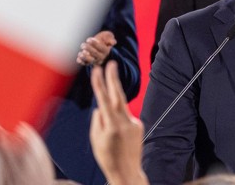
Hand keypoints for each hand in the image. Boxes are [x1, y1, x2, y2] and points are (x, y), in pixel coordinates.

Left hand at [77, 30, 115, 65]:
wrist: (99, 47)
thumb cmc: (103, 40)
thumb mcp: (108, 37)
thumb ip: (110, 38)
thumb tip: (114, 42)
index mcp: (106, 50)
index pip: (101, 48)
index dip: (95, 44)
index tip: (89, 39)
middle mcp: (101, 57)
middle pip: (95, 54)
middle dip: (89, 49)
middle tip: (83, 45)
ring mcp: (95, 60)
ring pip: (90, 61)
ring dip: (85, 57)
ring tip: (80, 53)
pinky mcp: (88, 63)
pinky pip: (85, 64)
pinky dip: (81, 62)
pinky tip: (78, 58)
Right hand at [90, 61, 147, 184]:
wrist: (127, 172)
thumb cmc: (107, 157)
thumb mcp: (95, 139)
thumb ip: (97, 120)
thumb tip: (100, 106)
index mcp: (111, 126)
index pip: (104, 100)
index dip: (100, 84)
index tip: (97, 70)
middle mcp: (124, 122)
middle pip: (118, 95)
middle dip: (114, 78)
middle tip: (112, 62)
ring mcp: (134, 123)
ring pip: (120, 109)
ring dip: (113, 111)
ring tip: (111, 132)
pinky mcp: (139, 125)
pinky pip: (125, 118)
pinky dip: (118, 122)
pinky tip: (119, 138)